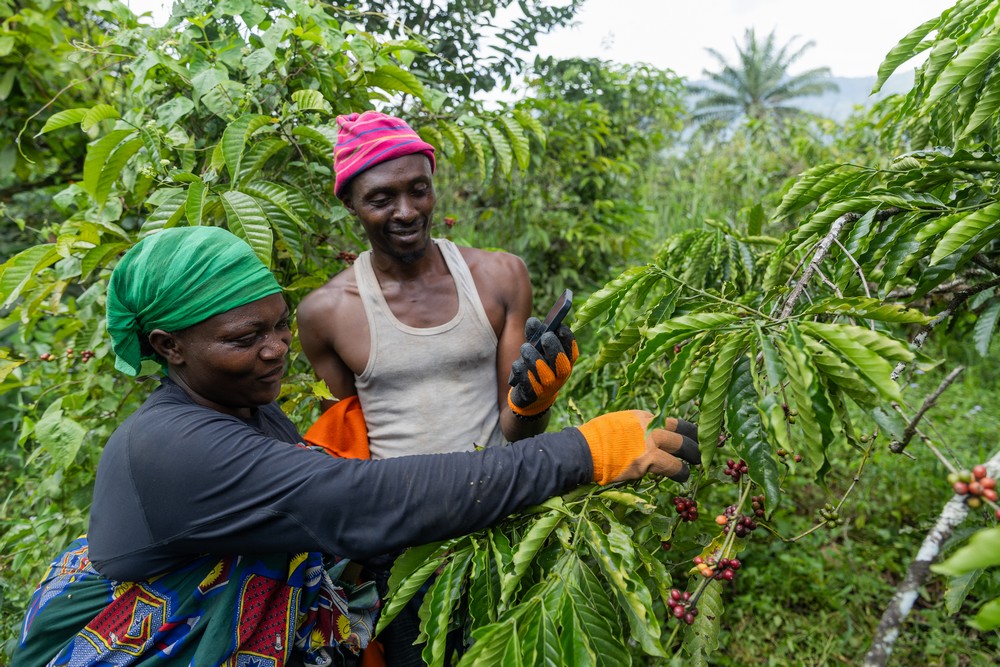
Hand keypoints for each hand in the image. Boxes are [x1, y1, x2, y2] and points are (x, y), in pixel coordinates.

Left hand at [507, 317, 578, 416]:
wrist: (531, 397)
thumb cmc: (536, 365)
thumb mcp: (538, 349)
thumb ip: (536, 335)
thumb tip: (533, 321)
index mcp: (566, 362)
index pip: (572, 349)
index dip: (566, 337)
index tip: (558, 326)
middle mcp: (560, 375)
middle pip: (561, 362)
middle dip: (554, 348)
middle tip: (546, 336)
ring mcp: (548, 387)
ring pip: (544, 373)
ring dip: (534, 358)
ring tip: (525, 347)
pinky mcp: (533, 394)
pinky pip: (527, 382)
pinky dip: (521, 370)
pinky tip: (518, 364)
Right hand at [577, 410, 699, 483]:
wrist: (583, 451)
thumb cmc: (594, 440)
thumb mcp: (618, 425)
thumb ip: (636, 429)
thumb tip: (646, 437)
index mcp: (642, 416)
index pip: (672, 421)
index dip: (686, 430)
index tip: (693, 436)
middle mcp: (650, 425)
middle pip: (683, 431)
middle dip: (696, 442)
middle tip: (704, 450)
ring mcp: (650, 442)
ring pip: (683, 448)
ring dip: (693, 458)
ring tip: (697, 465)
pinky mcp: (648, 461)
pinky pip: (674, 467)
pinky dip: (681, 473)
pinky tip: (683, 477)